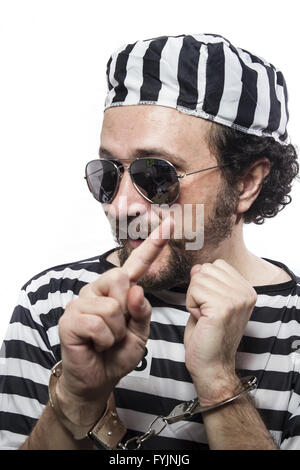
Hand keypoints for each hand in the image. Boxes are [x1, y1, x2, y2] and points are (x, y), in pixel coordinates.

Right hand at [57, 216, 172, 423]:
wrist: (98, 379)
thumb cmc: (118, 354)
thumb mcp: (140, 333)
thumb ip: (142, 311)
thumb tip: (136, 289)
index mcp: (118, 291)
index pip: (136, 265)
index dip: (153, 246)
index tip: (168, 225)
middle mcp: (97, 290)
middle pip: (121, 279)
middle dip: (127, 310)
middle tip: (119, 329)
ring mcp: (81, 302)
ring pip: (112, 306)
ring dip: (116, 331)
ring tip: (107, 340)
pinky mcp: (69, 319)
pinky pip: (98, 324)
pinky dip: (104, 340)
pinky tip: (96, 345)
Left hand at [184, 259, 256, 404]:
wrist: (212, 366)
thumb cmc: (208, 336)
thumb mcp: (211, 302)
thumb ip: (209, 282)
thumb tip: (198, 267)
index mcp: (247, 290)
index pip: (217, 265)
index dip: (205, 284)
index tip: (210, 307)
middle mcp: (246, 292)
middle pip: (206, 269)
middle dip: (197, 290)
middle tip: (205, 313)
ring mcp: (236, 299)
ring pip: (198, 278)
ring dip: (193, 298)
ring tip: (204, 317)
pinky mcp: (223, 308)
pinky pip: (194, 290)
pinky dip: (190, 305)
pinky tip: (201, 320)